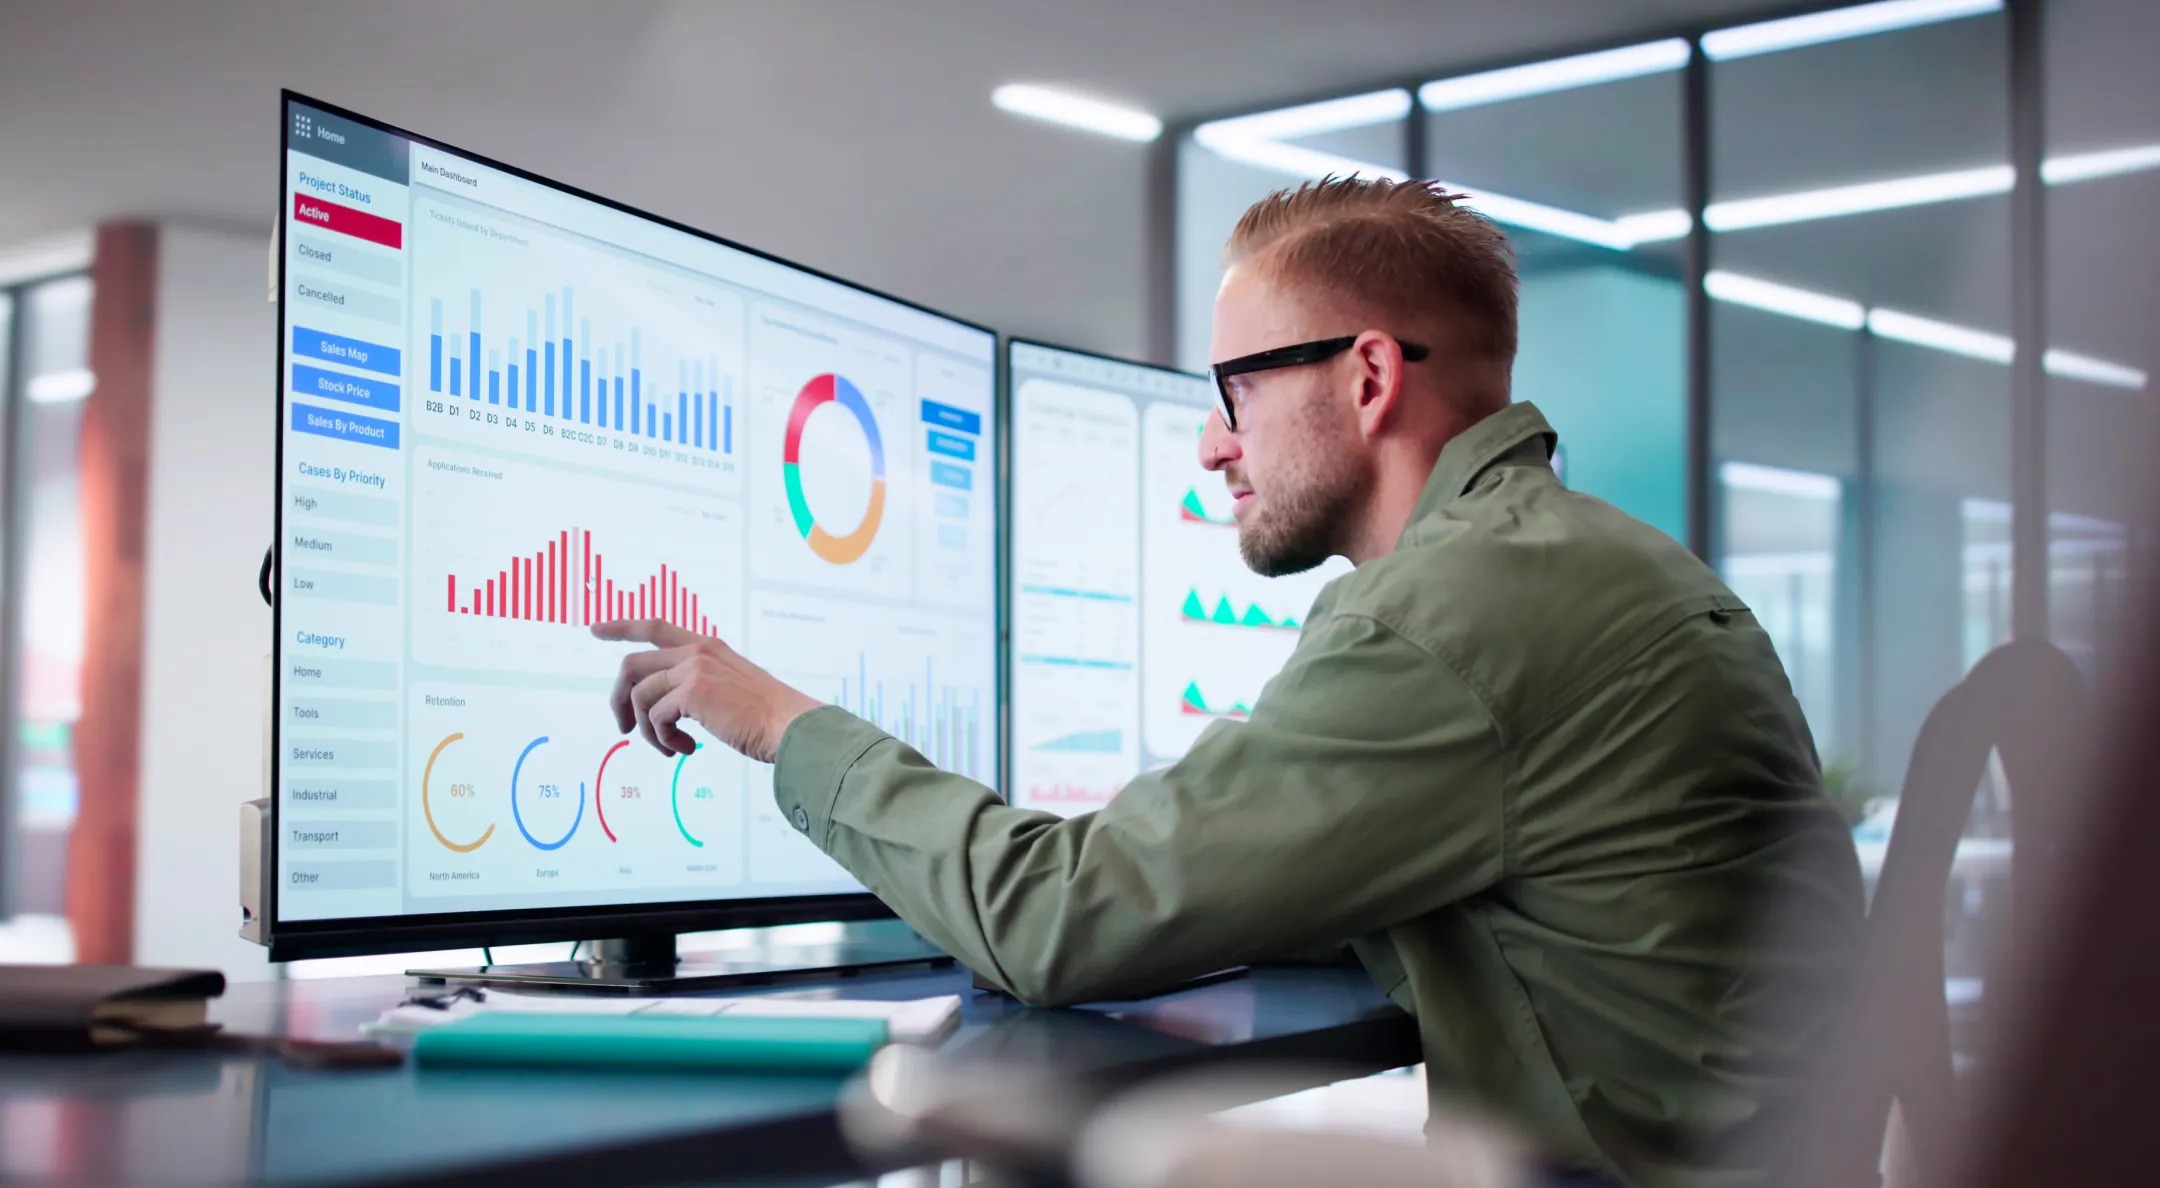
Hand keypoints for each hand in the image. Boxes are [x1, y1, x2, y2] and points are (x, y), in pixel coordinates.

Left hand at [592, 619, 822, 763]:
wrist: (788, 725)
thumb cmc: (766, 716)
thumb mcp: (729, 687)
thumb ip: (698, 685)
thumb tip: (664, 708)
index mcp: (707, 646)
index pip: (654, 626)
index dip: (621, 627)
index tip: (595, 629)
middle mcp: (697, 651)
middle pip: (632, 664)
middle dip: (619, 699)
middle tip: (624, 728)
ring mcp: (693, 669)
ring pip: (640, 696)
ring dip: (648, 730)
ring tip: (671, 748)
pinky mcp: (691, 692)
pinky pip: (655, 718)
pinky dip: (664, 739)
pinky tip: (685, 749)